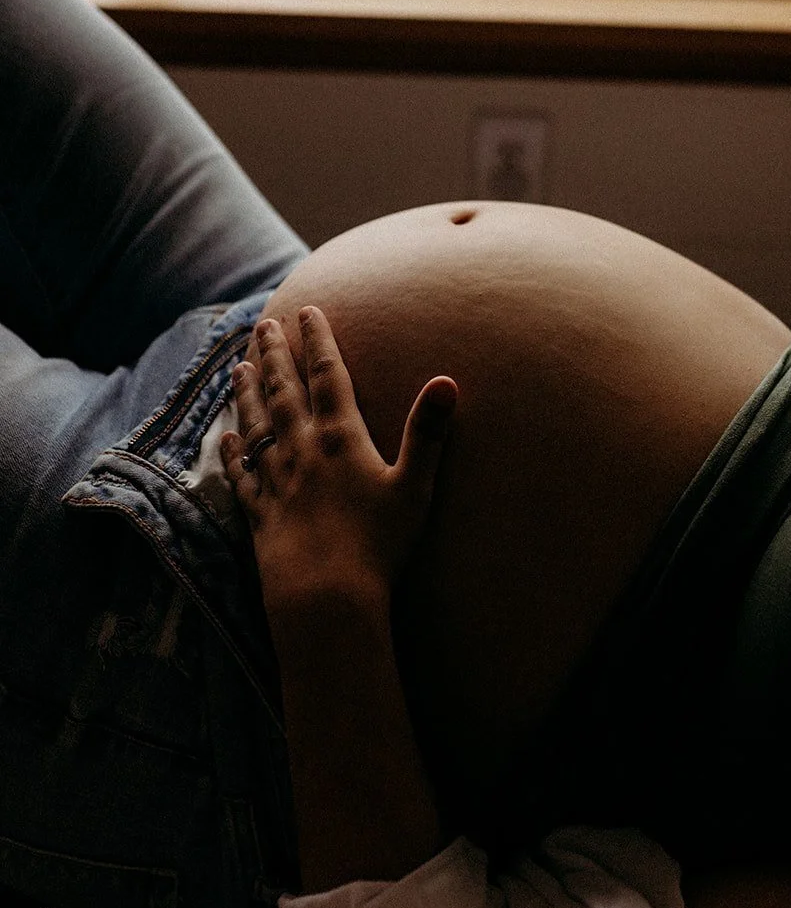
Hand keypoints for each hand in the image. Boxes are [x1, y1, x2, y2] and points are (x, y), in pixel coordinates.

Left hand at [220, 306, 456, 621]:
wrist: (325, 597)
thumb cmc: (378, 545)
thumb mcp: (414, 486)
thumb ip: (427, 432)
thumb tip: (447, 381)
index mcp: (341, 438)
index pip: (328, 375)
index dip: (318, 340)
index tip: (307, 310)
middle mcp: (303, 450)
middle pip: (284, 391)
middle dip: (274, 354)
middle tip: (264, 324)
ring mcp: (276, 482)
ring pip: (257, 425)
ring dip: (248, 392)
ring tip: (238, 365)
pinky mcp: (260, 514)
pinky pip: (242, 474)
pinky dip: (234, 452)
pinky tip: (227, 436)